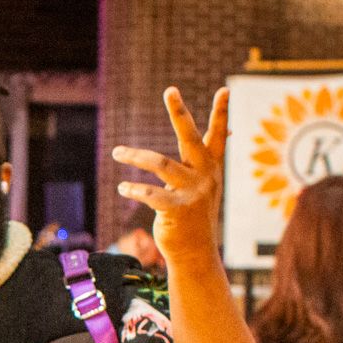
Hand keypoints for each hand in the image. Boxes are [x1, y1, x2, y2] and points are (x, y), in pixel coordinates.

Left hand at [111, 87, 228, 268]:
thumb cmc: (194, 217)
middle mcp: (205, 175)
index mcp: (212, 167)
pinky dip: (133, 189)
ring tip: (117, 152)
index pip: (218, 135)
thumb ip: (204, 163)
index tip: (225, 89)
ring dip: (135, 156)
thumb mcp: (204, 188)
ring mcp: (192, 192)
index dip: (221, 112)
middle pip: (191, 137)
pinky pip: (150, 193)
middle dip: (180, 112)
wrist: (195, 253)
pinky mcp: (177, 209)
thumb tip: (224, 136)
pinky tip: (123, 187)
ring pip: (160, 163)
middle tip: (170, 90)